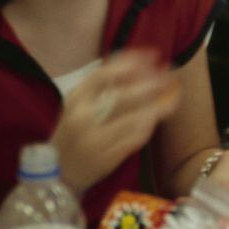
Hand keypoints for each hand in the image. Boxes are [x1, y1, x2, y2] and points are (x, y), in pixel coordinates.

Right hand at [50, 50, 180, 194]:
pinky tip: (157, 117)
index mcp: (74, 101)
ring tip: (171, 97)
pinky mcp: (107, 159)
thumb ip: (102, 87)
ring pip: (134, 119)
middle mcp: (82, 119)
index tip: (153, 55)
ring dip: (157, 106)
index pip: (102, 75)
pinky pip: (135, 139)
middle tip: (169, 77)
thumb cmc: (73, 133)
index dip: (130, 62)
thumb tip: (139, 63)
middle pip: (123, 96)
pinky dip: (149, 126)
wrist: (57, 174)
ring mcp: (94, 141)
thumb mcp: (79, 106)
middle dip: (151, 84)